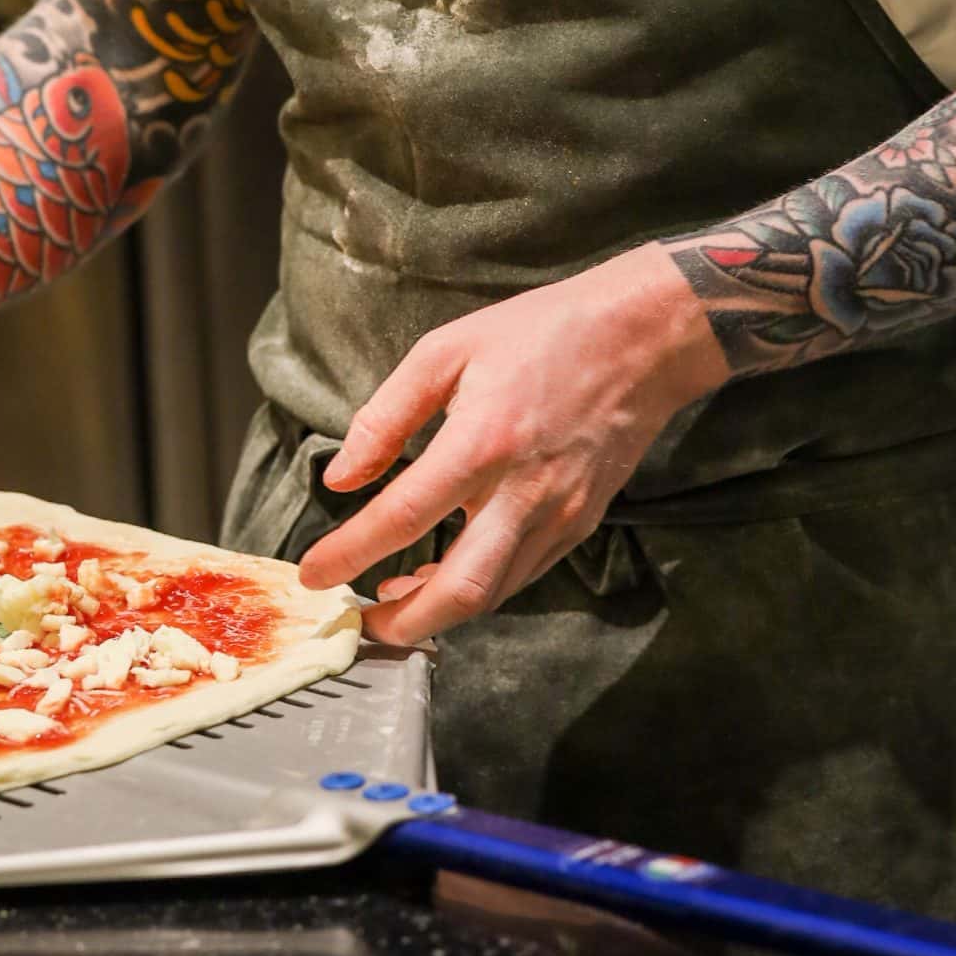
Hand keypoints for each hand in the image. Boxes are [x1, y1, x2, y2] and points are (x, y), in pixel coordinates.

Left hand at [294, 244, 716, 646]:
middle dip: (400, 624)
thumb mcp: (447, 350)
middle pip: (457, 590)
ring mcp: (559, 514)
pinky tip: (449, 573)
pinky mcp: (581, 523)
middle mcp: (523, 490)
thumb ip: (386, 417)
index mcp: (482, 440)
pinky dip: (480, 589)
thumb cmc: (541, 332)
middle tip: (358, 622)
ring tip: (394, 599)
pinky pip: (522, 575)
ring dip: (438, 612)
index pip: (402, 517)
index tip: (312, 573)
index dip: (348, 553)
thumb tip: (341, 477)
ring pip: (492, 595)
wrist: (642, 338)